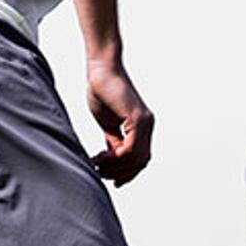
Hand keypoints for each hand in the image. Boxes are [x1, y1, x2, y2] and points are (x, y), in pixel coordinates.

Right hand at [85, 62, 153, 184]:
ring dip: (115, 167)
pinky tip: (100, 156)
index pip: (140, 158)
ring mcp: (144, 122)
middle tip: (99, 171)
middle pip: (141, 162)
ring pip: (136, 159)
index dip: (126, 172)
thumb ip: (114, 140)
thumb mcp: (108, 123)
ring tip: (97, 163)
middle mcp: (147, 125)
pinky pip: (130, 150)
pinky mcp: (136, 119)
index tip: (107, 176)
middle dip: (120, 173)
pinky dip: (115, 158)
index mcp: (142, 126)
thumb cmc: (102, 90)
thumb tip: (113, 157)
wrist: (102, 69)